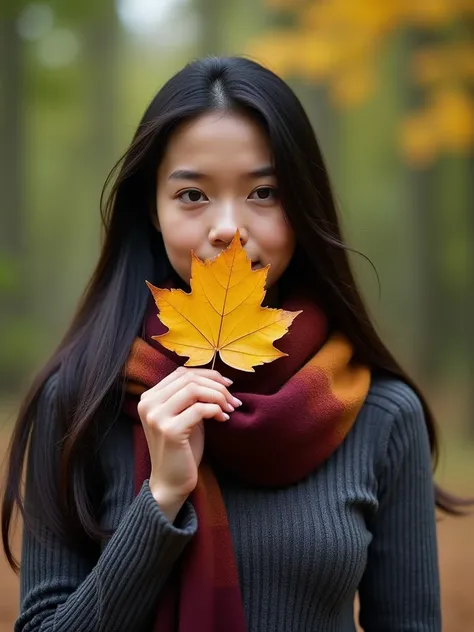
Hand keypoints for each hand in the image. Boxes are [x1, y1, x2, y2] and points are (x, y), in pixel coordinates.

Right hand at [137, 366, 241, 519]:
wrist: (170, 482)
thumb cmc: (182, 449)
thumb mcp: (184, 415)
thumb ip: (191, 396)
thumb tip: (218, 378)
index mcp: (149, 397)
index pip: (182, 373)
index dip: (208, 374)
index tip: (228, 384)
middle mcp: (148, 404)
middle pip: (189, 379)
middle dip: (217, 386)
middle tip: (233, 400)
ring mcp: (156, 416)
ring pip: (194, 390)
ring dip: (218, 396)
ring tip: (230, 408)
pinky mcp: (169, 430)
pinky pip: (199, 409)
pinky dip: (215, 410)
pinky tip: (223, 419)